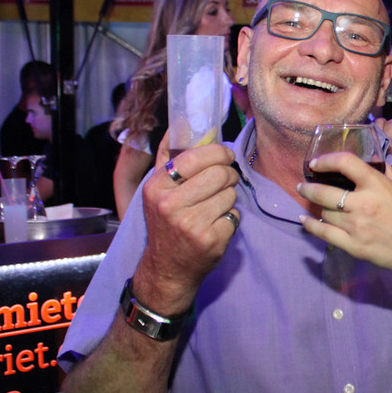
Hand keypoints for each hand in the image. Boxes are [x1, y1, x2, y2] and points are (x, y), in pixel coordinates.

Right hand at [134, 138, 240, 315]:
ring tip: (215, 206)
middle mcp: (171, 205)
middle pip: (220, 174)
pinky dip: (231, 218)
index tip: (225, 156)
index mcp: (156, 187)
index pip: (196, 157)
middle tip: (226, 181)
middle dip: (229, 175)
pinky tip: (217, 224)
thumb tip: (180, 123)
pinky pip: (235, 216)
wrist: (167, 269)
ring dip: (229, 198)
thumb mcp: (156, 190)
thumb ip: (167, 157)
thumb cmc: (165, 224)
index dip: (218, 153)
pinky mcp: (211, 240)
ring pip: (230, 195)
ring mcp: (191, 224)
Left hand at [297, 153, 391, 281]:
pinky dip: (311, 226)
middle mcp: (363, 204)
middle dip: (309, 187)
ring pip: (324, 213)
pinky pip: (324, 234)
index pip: (345, 163)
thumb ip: (386, 175)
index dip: (326, 159)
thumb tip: (373, 162)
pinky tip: (305, 221)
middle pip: (324, 192)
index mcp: (378, 186)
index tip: (316, 163)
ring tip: (312, 205)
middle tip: (303, 185)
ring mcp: (356, 227)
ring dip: (316, 208)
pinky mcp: (353, 246)